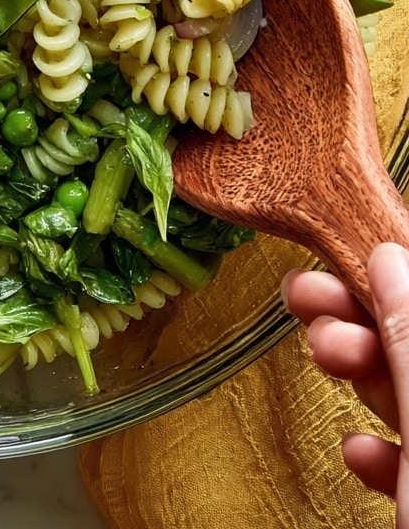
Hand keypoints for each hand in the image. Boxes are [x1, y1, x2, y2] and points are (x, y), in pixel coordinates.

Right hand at [283, 242, 408, 518]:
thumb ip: (406, 339)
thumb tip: (386, 259)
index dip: (383, 270)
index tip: (335, 253)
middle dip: (356, 315)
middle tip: (304, 298)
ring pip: (408, 390)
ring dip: (357, 371)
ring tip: (324, 359)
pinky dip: (377, 445)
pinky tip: (359, 448)